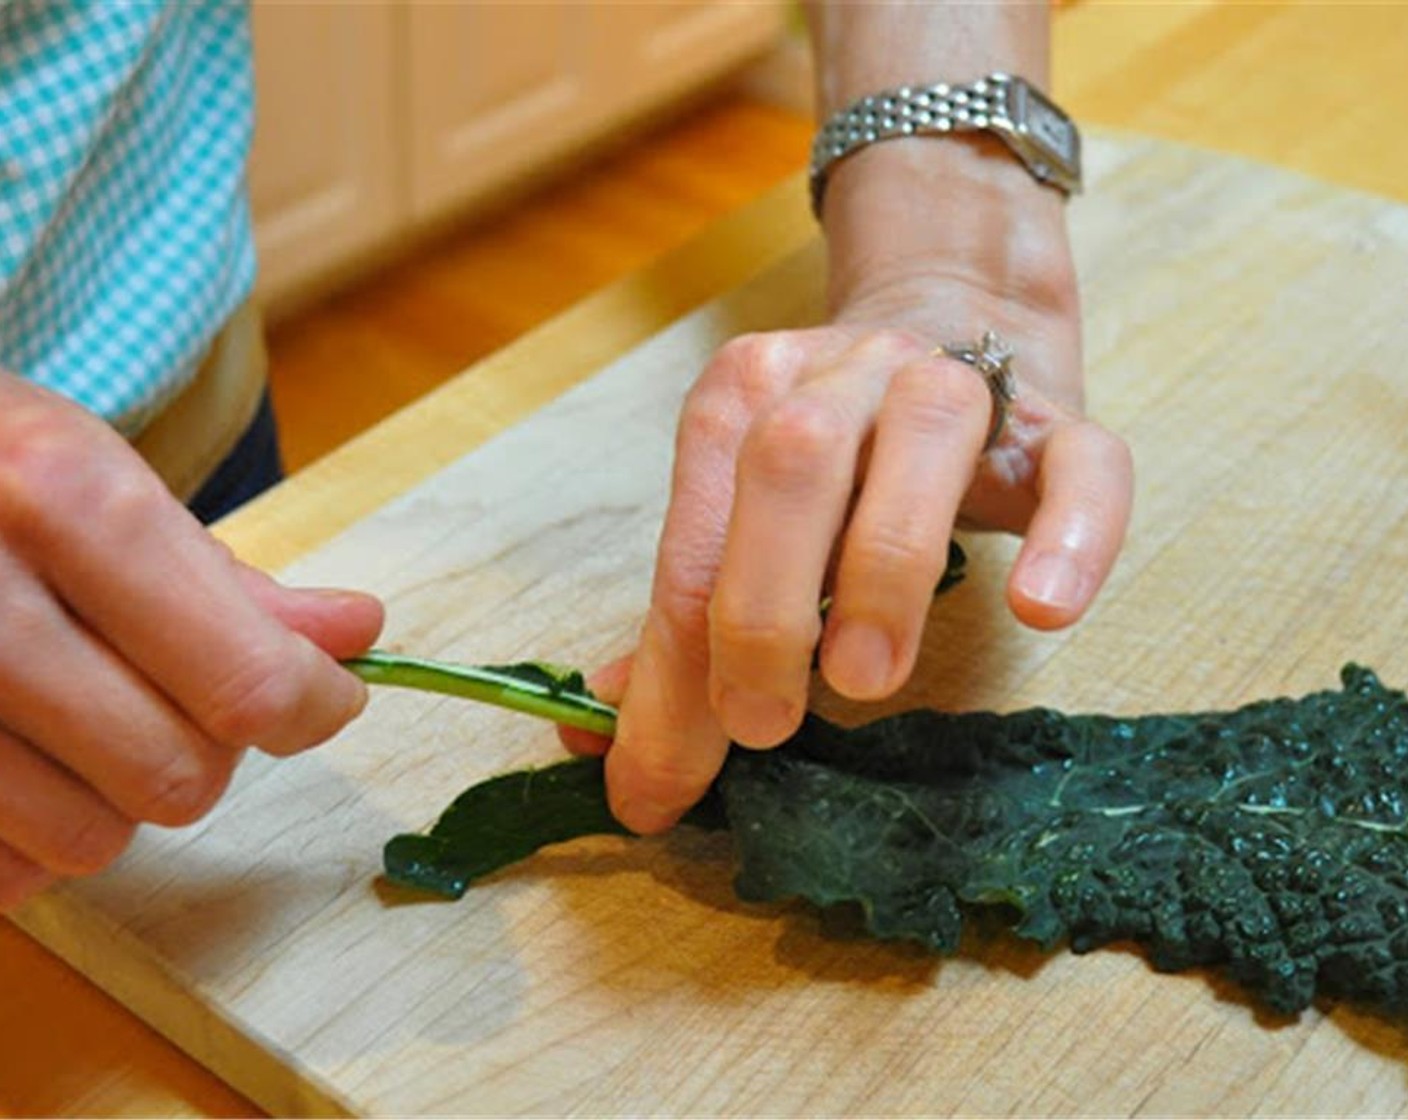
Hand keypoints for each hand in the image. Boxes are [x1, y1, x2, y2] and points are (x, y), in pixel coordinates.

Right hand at [0, 376, 383, 909]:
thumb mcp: (88, 473)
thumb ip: (226, 576)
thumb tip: (356, 633)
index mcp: (56, 498)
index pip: (244, 679)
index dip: (314, 705)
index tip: (324, 699)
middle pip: (177, 773)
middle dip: (208, 747)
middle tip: (176, 694)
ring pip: (91, 838)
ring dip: (117, 797)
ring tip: (83, 721)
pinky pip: (3, 872)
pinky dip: (31, 838)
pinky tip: (18, 762)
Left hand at [563, 267, 1131, 833]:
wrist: (953, 321)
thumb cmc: (837, 459)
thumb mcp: (744, 519)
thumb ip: (682, 619)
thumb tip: (598, 745)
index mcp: (743, 396)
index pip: (693, 542)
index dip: (670, 674)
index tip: (659, 788)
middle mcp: (840, 370)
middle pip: (789, 462)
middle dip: (763, 604)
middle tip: (761, 727)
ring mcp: (952, 381)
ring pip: (925, 438)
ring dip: (885, 564)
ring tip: (865, 683)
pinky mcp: (1055, 419)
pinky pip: (1082, 463)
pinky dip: (1069, 534)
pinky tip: (1043, 610)